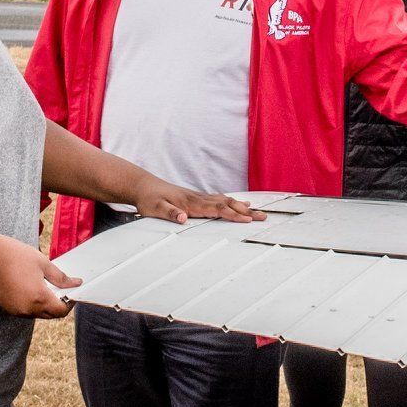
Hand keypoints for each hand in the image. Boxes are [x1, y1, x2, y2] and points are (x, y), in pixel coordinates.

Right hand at [0, 236, 79, 318]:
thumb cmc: (14, 255)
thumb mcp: (42, 263)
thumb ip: (61, 277)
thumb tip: (76, 284)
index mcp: (39, 298)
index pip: (61, 311)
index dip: (70, 303)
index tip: (71, 291)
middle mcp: (27, 309)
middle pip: (51, 315)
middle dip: (59, 303)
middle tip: (60, 287)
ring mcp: (16, 310)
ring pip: (38, 314)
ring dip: (46, 304)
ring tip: (45, 285)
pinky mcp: (8, 308)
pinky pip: (26, 311)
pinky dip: (33, 304)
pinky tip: (31, 287)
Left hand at [132, 175, 265, 225]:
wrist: (142, 185)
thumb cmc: (149, 199)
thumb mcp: (155, 208)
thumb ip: (170, 213)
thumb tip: (183, 218)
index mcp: (191, 203)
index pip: (216, 209)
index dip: (232, 215)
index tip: (247, 220)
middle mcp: (198, 198)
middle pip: (227, 204)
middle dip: (246, 212)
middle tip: (264, 217)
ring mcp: (199, 197)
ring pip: (226, 201)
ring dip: (243, 207)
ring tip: (259, 212)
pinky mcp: (197, 198)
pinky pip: (220, 199)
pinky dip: (233, 202)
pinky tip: (241, 203)